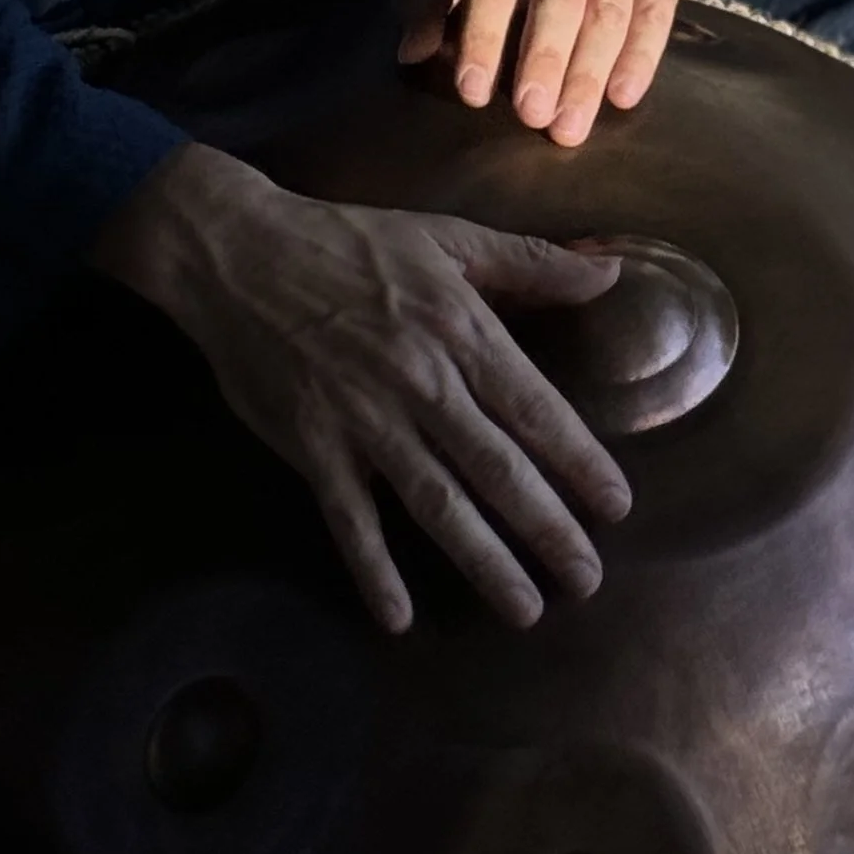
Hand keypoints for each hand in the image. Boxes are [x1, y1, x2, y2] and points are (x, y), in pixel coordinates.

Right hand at [90, 149, 629, 632]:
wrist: (237, 252)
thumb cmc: (348, 242)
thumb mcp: (447, 237)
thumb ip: (533, 262)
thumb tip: (612, 272)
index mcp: (461, 330)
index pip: (535, 410)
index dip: (580, 462)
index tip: (616, 508)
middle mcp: (421, 383)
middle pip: (497, 470)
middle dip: (548, 530)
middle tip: (587, 580)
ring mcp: (364, 420)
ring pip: (437, 503)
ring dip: (484, 561)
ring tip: (526, 609)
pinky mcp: (312, 445)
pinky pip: (349, 519)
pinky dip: (373, 569)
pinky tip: (398, 616)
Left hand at [395, 0, 681, 143]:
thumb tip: (411, 52)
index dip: (483, 36)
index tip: (472, 92)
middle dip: (545, 58)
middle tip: (532, 116)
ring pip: (609, 8)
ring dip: (590, 71)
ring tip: (570, 125)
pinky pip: (656, 12)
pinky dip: (642, 56)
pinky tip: (623, 97)